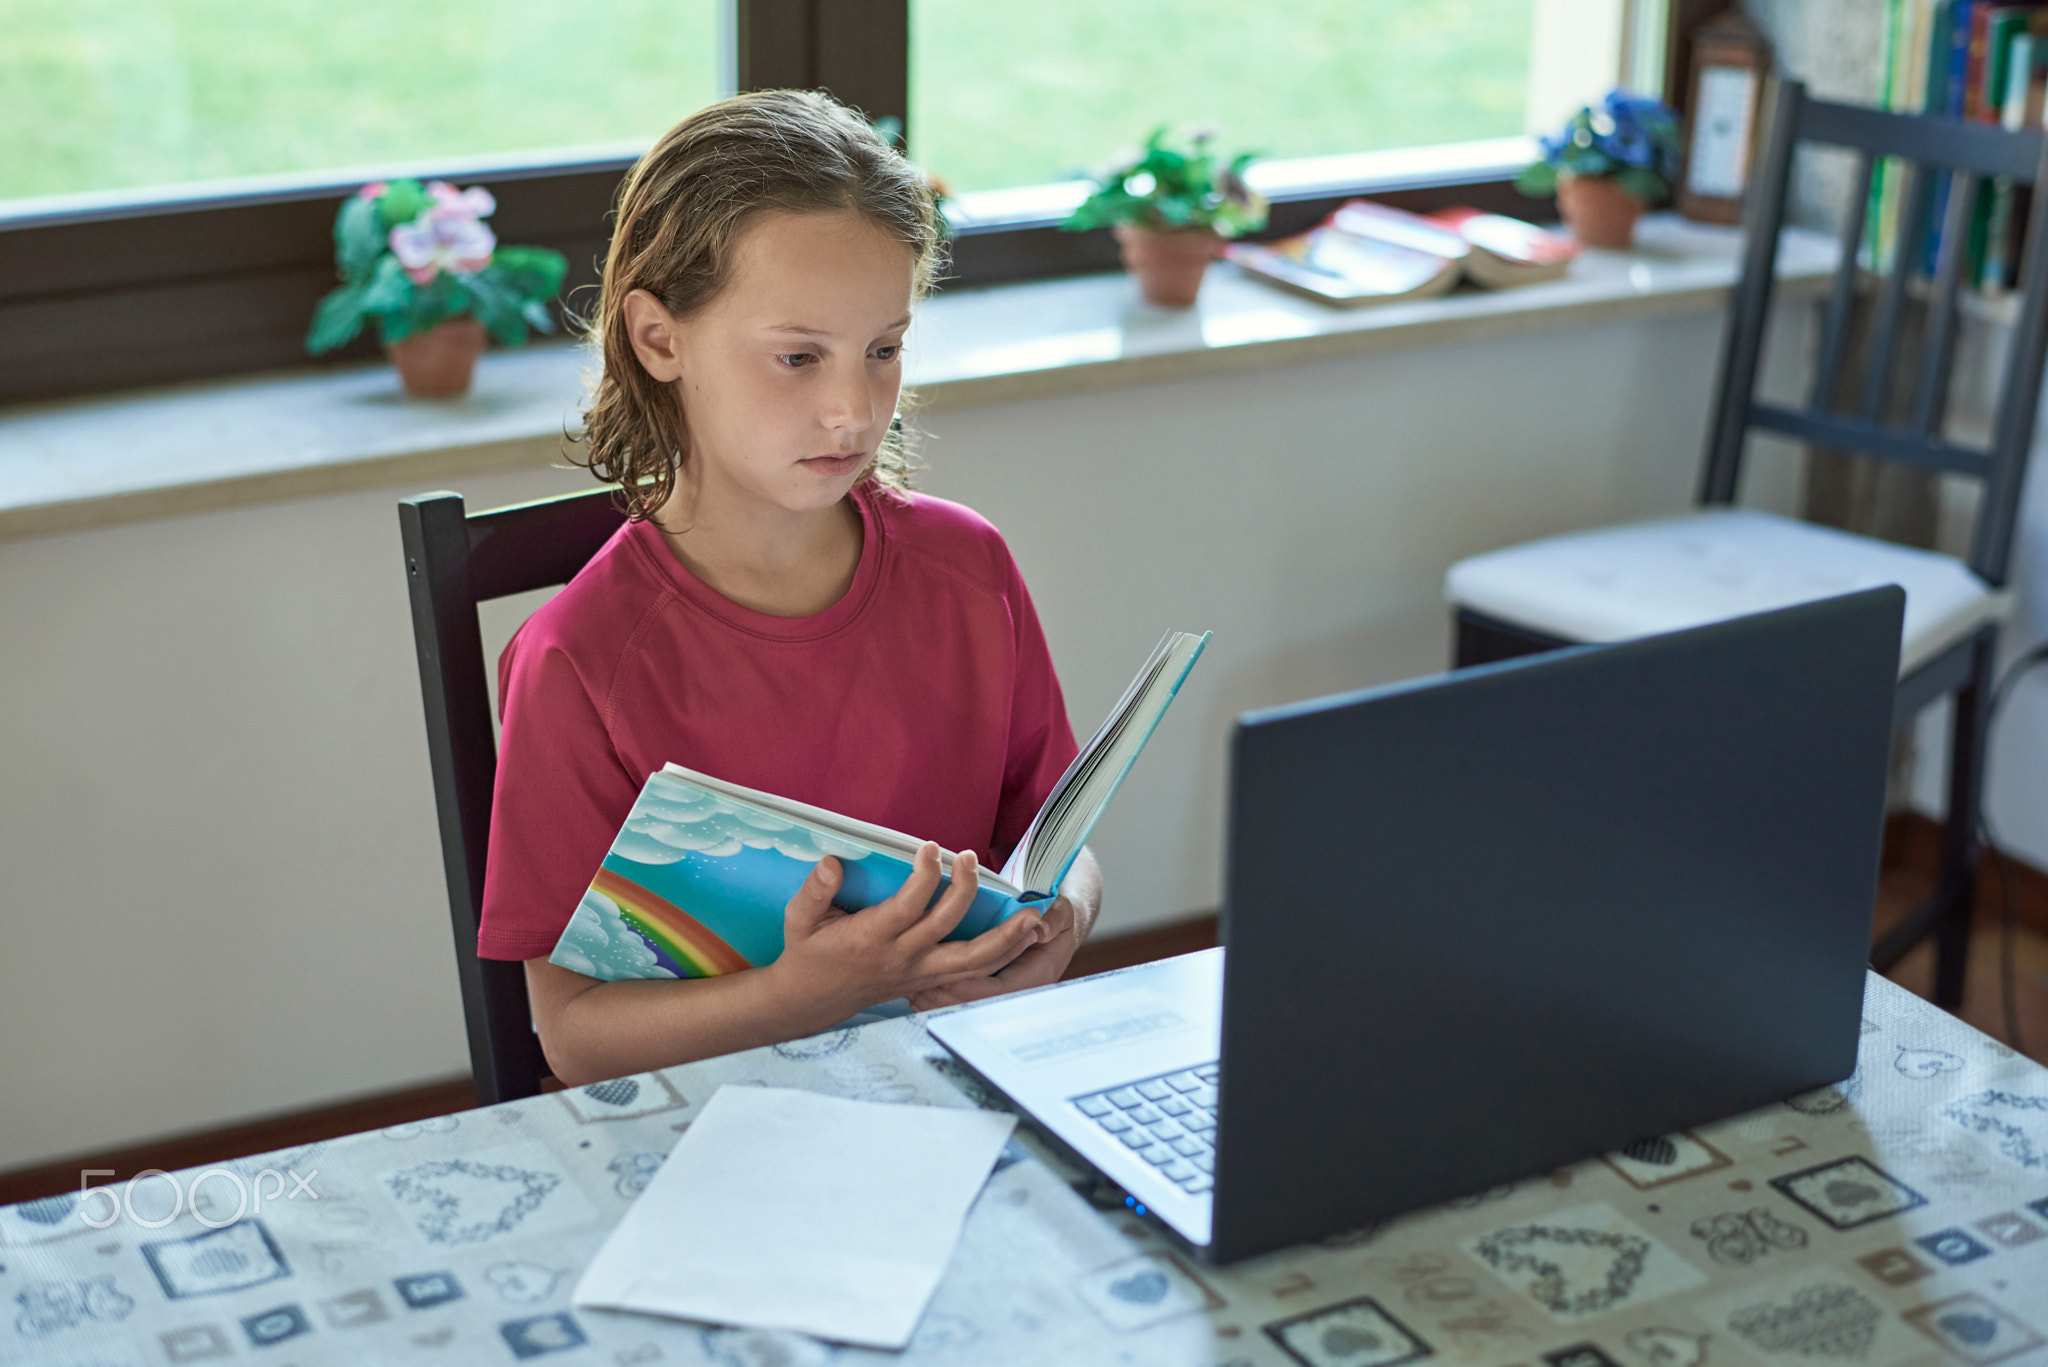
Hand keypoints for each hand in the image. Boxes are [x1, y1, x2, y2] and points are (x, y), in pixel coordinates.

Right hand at [766, 843, 1047, 1029]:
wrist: (813, 999)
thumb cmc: (809, 953)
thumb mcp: (799, 920)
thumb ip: (814, 891)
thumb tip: (832, 863)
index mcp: (870, 939)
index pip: (908, 907)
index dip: (924, 877)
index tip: (931, 848)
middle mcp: (901, 958)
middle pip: (946, 928)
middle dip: (965, 891)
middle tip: (970, 857)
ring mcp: (920, 973)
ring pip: (972, 961)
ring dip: (1005, 938)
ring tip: (1031, 915)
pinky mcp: (931, 981)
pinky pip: (974, 974)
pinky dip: (1003, 958)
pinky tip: (1025, 939)